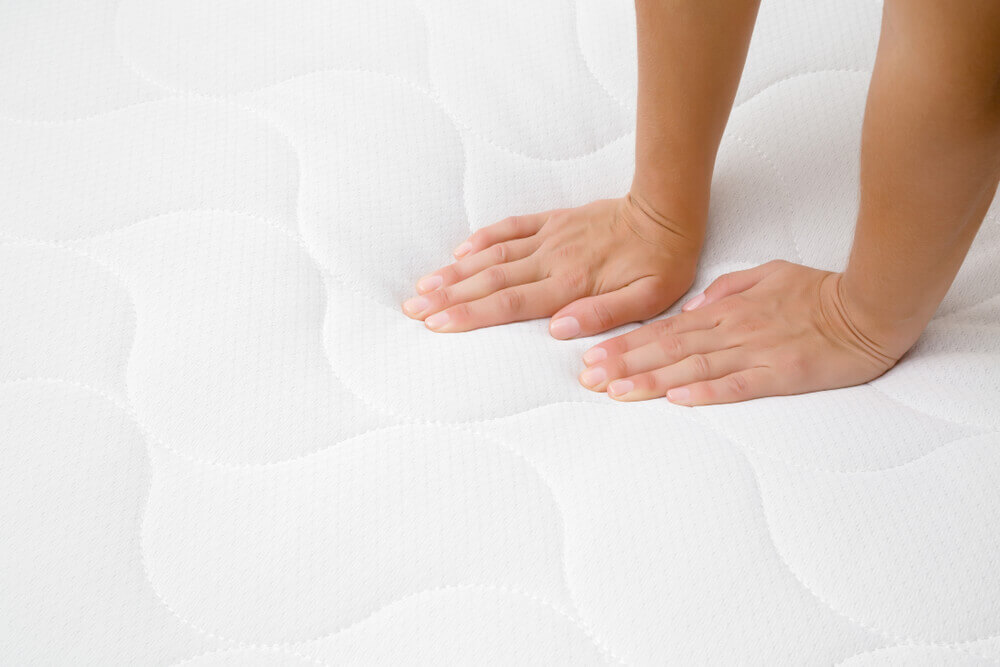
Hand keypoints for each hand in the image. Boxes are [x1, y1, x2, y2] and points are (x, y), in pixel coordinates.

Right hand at [402, 195, 701, 337]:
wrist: (667, 212)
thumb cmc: (661, 263)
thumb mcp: (647, 299)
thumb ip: (603, 315)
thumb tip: (559, 330)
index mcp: (570, 284)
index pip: (509, 304)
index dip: (470, 314)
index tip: (437, 324)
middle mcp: (551, 260)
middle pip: (489, 281)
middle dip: (447, 297)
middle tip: (413, 310)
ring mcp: (549, 238)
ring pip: (492, 257)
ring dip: (455, 272)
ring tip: (422, 286)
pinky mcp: (553, 222)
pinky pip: (511, 228)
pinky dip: (483, 239)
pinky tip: (460, 252)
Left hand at [578, 260, 899, 404]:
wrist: (869, 305)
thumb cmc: (818, 293)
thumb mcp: (765, 276)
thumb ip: (725, 291)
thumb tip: (691, 308)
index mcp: (726, 311)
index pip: (665, 331)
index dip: (626, 345)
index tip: (593, 357)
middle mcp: (732, 331)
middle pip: (668, 350)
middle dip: (624, 364)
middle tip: (587, 378)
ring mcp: (755, 351)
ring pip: (693, 367)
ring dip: (652, 380)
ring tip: (616, 392)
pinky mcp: (781, 372)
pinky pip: (740, 384)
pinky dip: (707, 392)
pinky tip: (679, 400)